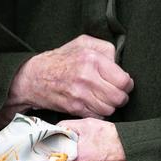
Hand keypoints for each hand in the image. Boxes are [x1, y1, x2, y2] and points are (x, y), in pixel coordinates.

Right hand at [10, 35, 133, 117]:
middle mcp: (87, 78)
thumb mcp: (83, 43)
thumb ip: (105, 49)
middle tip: (115, 93)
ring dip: (110, 106)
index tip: (123, 83)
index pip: (123, 80)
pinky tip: (94, 105)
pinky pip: (97, 116)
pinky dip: (99, 113)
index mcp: (92, 59)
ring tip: (104, 98)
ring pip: (110, 109)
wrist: (33, 77)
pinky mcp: (74, 108)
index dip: (127, 84)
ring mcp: (80, 95)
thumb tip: (120, 64)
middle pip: (119, 97)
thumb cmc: (61, 59)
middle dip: (121, 97)